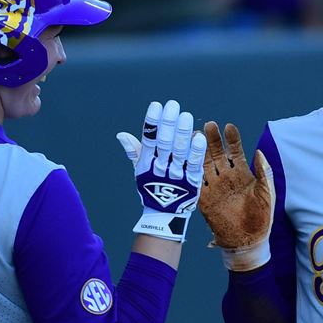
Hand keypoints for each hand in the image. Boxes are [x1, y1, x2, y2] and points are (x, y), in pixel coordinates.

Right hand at [117, 100, 206, 241]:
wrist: (164, 216)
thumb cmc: (152, 188)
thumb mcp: (141, 171)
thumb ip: (134, 151)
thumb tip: (121, 134)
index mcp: (147, 163)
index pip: (149, 140)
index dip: (152, 123)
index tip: (157, 106)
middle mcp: (160, 168)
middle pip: (164, 144)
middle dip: (168, 124)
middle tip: (173, 106)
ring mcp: (176, 176)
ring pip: (179, 152)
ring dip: (182, 134)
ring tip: (186, 116)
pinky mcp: (192, 183)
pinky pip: (194, 166)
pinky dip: (197, 152)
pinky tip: (200, 137)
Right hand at [198, 121, 274, 271]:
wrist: (248, 241)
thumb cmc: (262, 218)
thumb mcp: (267, 194)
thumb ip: (264, 173)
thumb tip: (259, 152)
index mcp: (243, 175)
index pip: (236, 152)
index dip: (232, 140)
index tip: (228, 127)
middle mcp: (227, 178)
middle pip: (218, 154)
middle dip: (213, 141)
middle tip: (208, 126)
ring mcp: (215, 187)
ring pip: (205, 165)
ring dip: (200, 152)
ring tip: (194, 137)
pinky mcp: (205, 200)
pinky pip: (197, 183)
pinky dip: (191, 172)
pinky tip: (186, 160)